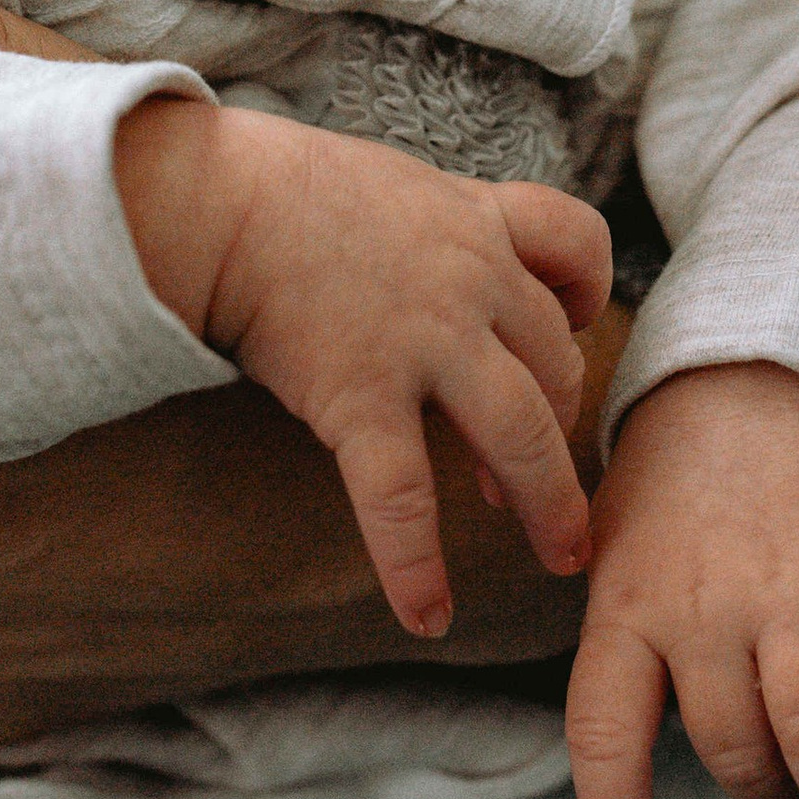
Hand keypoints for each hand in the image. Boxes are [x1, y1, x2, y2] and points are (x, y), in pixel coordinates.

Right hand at [115, 96, 602, 639]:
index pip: (576, 244)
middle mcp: (468, 279)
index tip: (574, 329)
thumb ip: (425, 227)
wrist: (209, 199)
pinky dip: (417, 566)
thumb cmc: (274, 187)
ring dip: (547, 503)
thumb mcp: (383, 183)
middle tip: (555, 486)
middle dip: (563, 431)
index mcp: (471, 218)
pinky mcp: (361, 395)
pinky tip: (426, 615)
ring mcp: (422, 340)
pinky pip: (403, 497)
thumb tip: (417, 262)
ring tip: (557, 557)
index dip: (589, 294)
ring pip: (521, 434)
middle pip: (556, 362)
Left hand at [562, 361, 798, 798]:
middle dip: (766, 797)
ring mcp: (790, 580)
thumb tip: (625, 761)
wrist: (741, 368)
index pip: (602, 731)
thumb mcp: (610, 557)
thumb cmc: (672, 491)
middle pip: (733, 747)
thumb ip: (623, 647)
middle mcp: (705, 603)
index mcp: (628, 608)